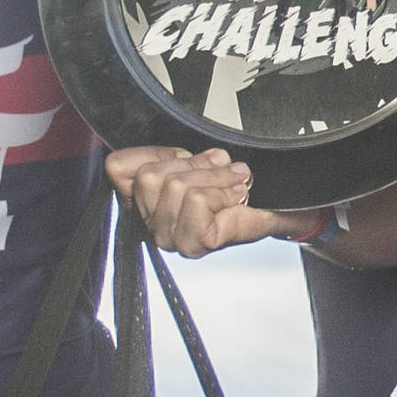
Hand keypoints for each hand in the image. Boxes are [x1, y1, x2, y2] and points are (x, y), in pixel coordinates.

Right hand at [106, 147, 314, 257]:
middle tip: (222, 171)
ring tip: (233, 185)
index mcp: (145, 202)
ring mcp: (170, 238)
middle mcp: (151, 225)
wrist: (279, 211)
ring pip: (176, 185)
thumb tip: (203, 155)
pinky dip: (221, 193)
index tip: (186, 155)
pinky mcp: (193, 244)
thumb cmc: (238, 189)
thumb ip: (181, 153)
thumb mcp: (202, 160)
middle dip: (194, 165)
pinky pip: (196, 199)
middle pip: (150, 174)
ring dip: (214, 179)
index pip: (117, 167)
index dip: (154, 152)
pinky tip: (234, 199)